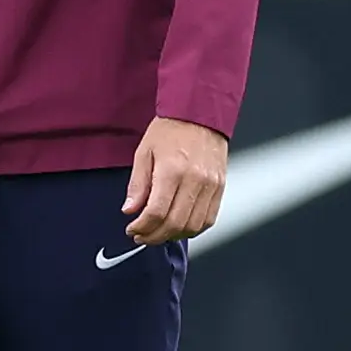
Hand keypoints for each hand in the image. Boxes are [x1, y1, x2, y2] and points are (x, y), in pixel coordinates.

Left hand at [123, 117, 227, 244]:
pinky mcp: (220, 187)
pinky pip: (209, 219)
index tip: (132, 229)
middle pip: (175, 224)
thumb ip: (137, 184)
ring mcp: (211, 185)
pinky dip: (192, 229)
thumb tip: (130, 209)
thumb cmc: (171, 130)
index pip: (156, 212)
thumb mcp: (144, 152)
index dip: (142, 227)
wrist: (200, 114)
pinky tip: (179, 226)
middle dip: (154, 236)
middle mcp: (195, 180)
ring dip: (173, 236)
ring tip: (159, 232)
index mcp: (172, 170)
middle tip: (142, 236)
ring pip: (193, 226)